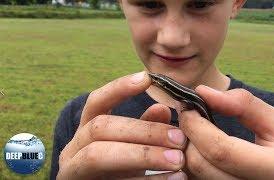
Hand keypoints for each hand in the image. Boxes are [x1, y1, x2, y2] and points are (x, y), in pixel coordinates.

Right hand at [56, 72, 185, 179]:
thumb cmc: (117, 171)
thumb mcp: (131, 148)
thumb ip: (144, 129)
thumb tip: (163, 109)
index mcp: (86, 130)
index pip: (96, 102)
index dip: (119, 88)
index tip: (146, 78)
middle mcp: (74, 147)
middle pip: (101, 127)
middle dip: (143, 131)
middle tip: (179, 138)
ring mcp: (72, 170)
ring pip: (98, 155)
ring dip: (143, 155)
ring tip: (178, 159)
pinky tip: (174, 178)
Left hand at [179, 85, 273, 179]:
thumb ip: (243, 105)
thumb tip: (203, 92)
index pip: (220, 150)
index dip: (197, 125)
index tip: (189, 107)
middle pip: (200, 164)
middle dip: (188, 135)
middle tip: (189, 115)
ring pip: (193, 174)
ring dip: (187, 147)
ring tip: (195, 130)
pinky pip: (195, 179)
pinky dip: (191, 160)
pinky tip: (199, 146)